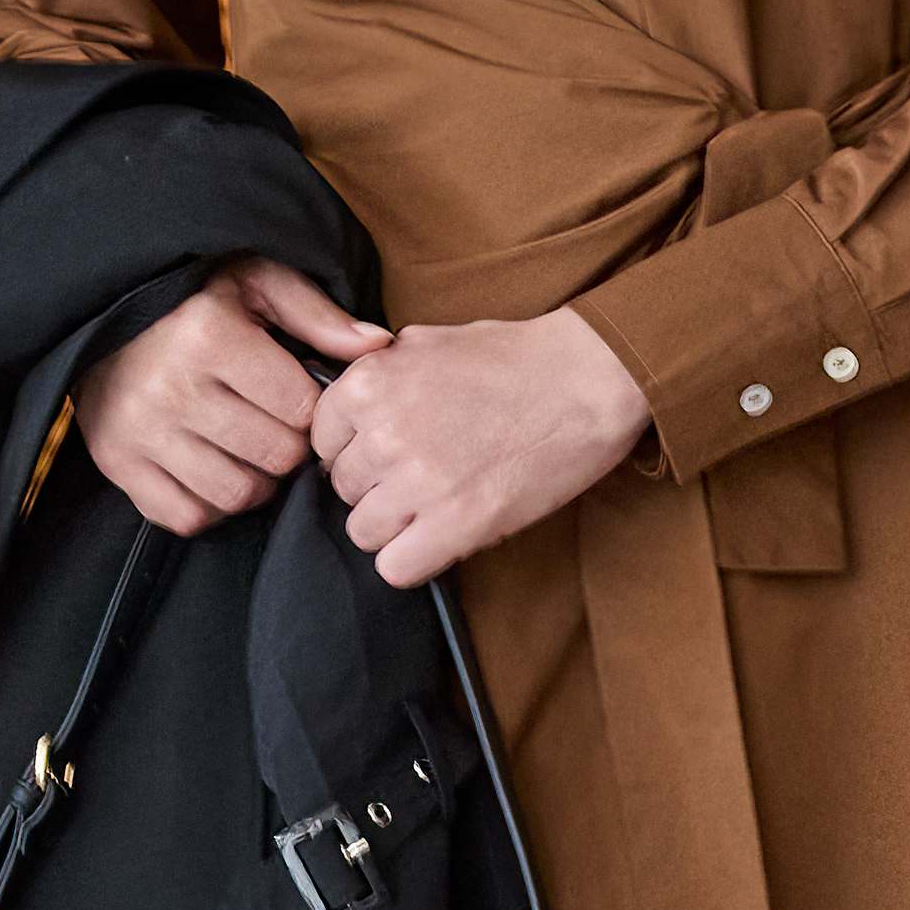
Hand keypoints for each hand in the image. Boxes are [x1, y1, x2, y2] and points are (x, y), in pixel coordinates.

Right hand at [69, 255, 384, 528]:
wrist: (98, 313)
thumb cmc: (191, 299)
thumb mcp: (255, 283)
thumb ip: (317, 315)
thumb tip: (378, 346)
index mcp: (211, 337)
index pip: (302, 409)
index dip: (315, 411)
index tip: (302, 399)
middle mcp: (171, 388)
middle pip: (275, 456)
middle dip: (290, 447)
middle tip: (277, 426)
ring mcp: (140, 431)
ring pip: (236, 494)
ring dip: (256, 481)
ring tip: (248, 449)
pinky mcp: (117, 463)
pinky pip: (187, 516)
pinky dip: (211, 504)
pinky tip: (213, 469)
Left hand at [309, 311, 660, 584]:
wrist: (587, 381)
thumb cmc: (515, 358)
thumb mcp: (427, 341)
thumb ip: (378, 370)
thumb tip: (346, 404)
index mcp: (368, 383)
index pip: (322, 441)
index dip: (355, 449)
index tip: (387, 450)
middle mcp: (382, 433)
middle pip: (342, 488)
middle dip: (376, 486)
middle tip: (423, 475)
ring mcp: (416, 482)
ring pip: (364, 532)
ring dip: (395, 526)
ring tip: (436, 506)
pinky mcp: (456, 525)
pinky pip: (396, 568)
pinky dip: (414, 560)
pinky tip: (441, 537)